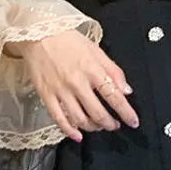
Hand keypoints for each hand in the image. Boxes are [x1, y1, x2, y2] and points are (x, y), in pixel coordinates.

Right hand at [12, 31, 139, 142]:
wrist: (38, 34)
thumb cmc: (68, 40)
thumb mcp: (96, 50)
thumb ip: (113, 70)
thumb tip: (126, 90)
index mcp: (92, 69)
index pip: (114, 96)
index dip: (126, 112)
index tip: (133, 121)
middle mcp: (77, 82)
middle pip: (98, 112)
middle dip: (110, 123)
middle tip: (115, 125)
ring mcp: (61, 90)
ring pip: (80, 118)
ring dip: (93, 127)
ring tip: (98, 126)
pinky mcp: (46, 95)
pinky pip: (59, 119)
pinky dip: (70, 130)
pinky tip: (77, 135)